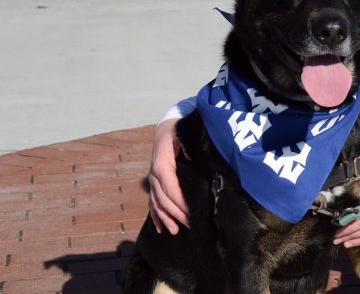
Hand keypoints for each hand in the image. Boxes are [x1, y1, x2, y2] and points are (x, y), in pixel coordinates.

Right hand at [147, 119, 190, 233]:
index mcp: (162, 165)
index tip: (191, 213)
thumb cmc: (179, 132)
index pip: (171, 188)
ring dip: (165, 218)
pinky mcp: (154, 182)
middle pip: (164, 199)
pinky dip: (156, 215)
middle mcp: (154, 174)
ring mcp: (152, 179)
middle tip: (190, 225)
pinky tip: (160, 228)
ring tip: (175, 231)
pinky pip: (152, 201)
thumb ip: (192, 150)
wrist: (167, 128)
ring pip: (157, 203)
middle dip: (176, 214)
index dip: (180, 203)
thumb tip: (206, 166)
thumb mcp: (185, 136)